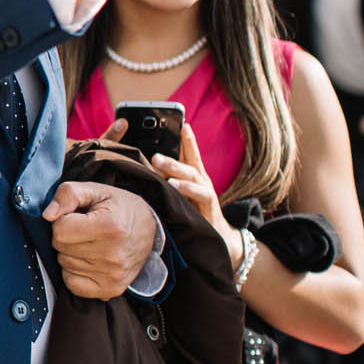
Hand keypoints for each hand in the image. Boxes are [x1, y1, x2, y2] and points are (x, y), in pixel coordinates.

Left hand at [44, 181, 158, 299]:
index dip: (63, 220)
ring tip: (91, 244)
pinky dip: (74, 273)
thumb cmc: (118, 208)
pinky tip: (89, 261)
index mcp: (110, 227)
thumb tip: (47, 216)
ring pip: (64, 265)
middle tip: (85, 231)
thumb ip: (68, 195)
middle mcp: (113, 255)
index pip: (60, 231)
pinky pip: (72, 284)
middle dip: (66, 237)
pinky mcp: (111, 289)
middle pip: (60, 248)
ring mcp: (113, 275)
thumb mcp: (95, 191)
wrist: (148, 229)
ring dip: (71, 253)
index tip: (78, 218)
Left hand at [149, 122, 230, 237]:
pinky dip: (187, 189)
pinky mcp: (209, 208)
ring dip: (175, 168)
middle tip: (153, 152)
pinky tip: (173, 186)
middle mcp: (202, 182)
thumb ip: (168, 181)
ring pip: (192, 177)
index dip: (187, 140)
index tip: (182, 124)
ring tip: (158, 162)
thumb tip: (146, 167)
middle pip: (188, 164)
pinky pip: (199, 196)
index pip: (190, 155)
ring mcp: (206, 194)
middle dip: (172, 155)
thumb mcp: (181, 195)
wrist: (217, 238)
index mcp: (194, 177)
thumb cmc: (194, 213)